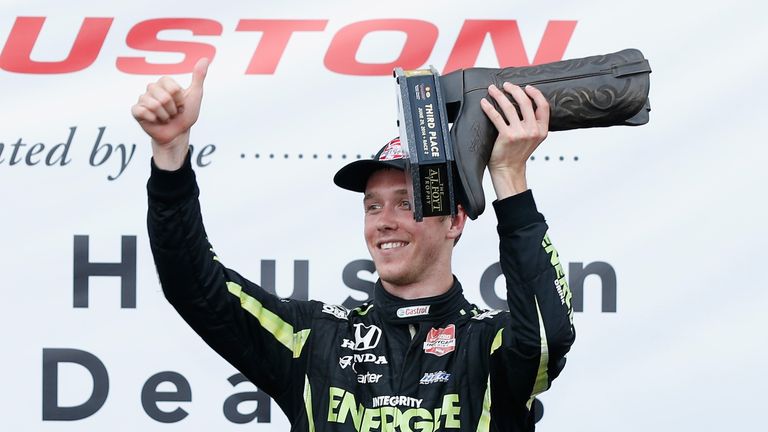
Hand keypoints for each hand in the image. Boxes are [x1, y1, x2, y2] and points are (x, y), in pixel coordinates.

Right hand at [131, 58, 208, 168]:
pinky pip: (142, 112)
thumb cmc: (185, 115)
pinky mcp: (136, 111)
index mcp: (164, 82)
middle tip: (173, 112)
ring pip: (154, 105)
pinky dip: (153, 119)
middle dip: (173, 109)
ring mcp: (143, 99)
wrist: (177, 134)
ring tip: (165, 117)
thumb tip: (205, 59)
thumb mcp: (195, 95)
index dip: (180, 99)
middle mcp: (152, 88)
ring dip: (165, 116)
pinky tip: (155, 121)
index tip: (181, 104)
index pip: (173, 88)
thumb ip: (198, 77)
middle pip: (164, 97)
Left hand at [480, 83, 549, 198]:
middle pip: (525, 102)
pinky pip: (496, 116)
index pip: (543, 106)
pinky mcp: (507, 136)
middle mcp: (533, 131)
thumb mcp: (533, 138)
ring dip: (499, 95)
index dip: (535, 93)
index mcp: (542, 130)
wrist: (509, 169)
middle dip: (514, 90)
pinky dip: (489, 107)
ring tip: (492, 89)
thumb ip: (534, 123)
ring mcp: (520, 133)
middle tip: (506, 85)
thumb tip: (525, 102)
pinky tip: (484, 102)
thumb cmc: (518, 153)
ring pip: (509, 107)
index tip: (526, 87)